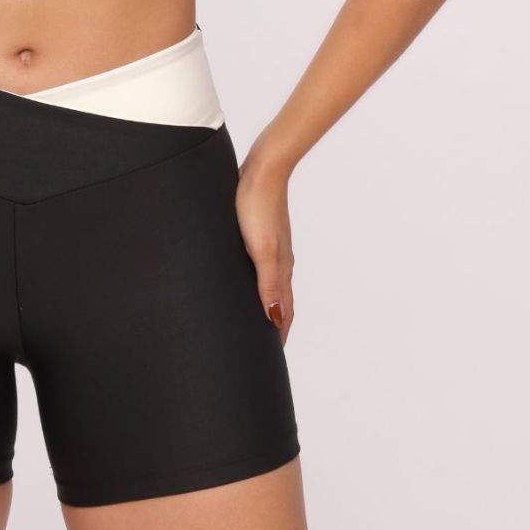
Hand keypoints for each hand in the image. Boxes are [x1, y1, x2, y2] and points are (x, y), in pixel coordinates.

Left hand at [234, 152, 294, 346]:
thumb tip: (276, 318)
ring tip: (256, 319)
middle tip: (262, 347)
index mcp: (281, 268)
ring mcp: (271, 246)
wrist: (262, 169)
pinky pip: (261, 266)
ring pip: (270, 283)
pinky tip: (246, 278)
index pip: (284, 311)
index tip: (272, 359)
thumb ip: (268, 283)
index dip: (278, 334)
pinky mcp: (260, 232)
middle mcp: (279, 260)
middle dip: (274, 324)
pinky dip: (258, 281)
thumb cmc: (257, 207)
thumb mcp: (262, 249)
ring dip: (266, 303)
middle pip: (279, 300)